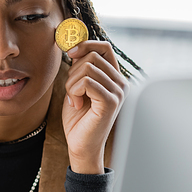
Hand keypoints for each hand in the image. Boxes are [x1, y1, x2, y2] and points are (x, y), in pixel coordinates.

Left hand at [63, 41, 128, 173]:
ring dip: (72, 83)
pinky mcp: (110, 101)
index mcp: (115, 78)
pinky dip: (74, 92)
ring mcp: (118, 92)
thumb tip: (74, 47)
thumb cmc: (78, 120)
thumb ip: (80, 69)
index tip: (70, 53)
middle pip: (92, 55)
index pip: (105, 47)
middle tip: (71, 91)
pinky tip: (76, 105)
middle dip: (73, 71)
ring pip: (88, 67)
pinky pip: (86, 82)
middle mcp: (121, 83)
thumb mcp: (77, 88)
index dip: (86, 44)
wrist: (81, 146)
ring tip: (74, 100)